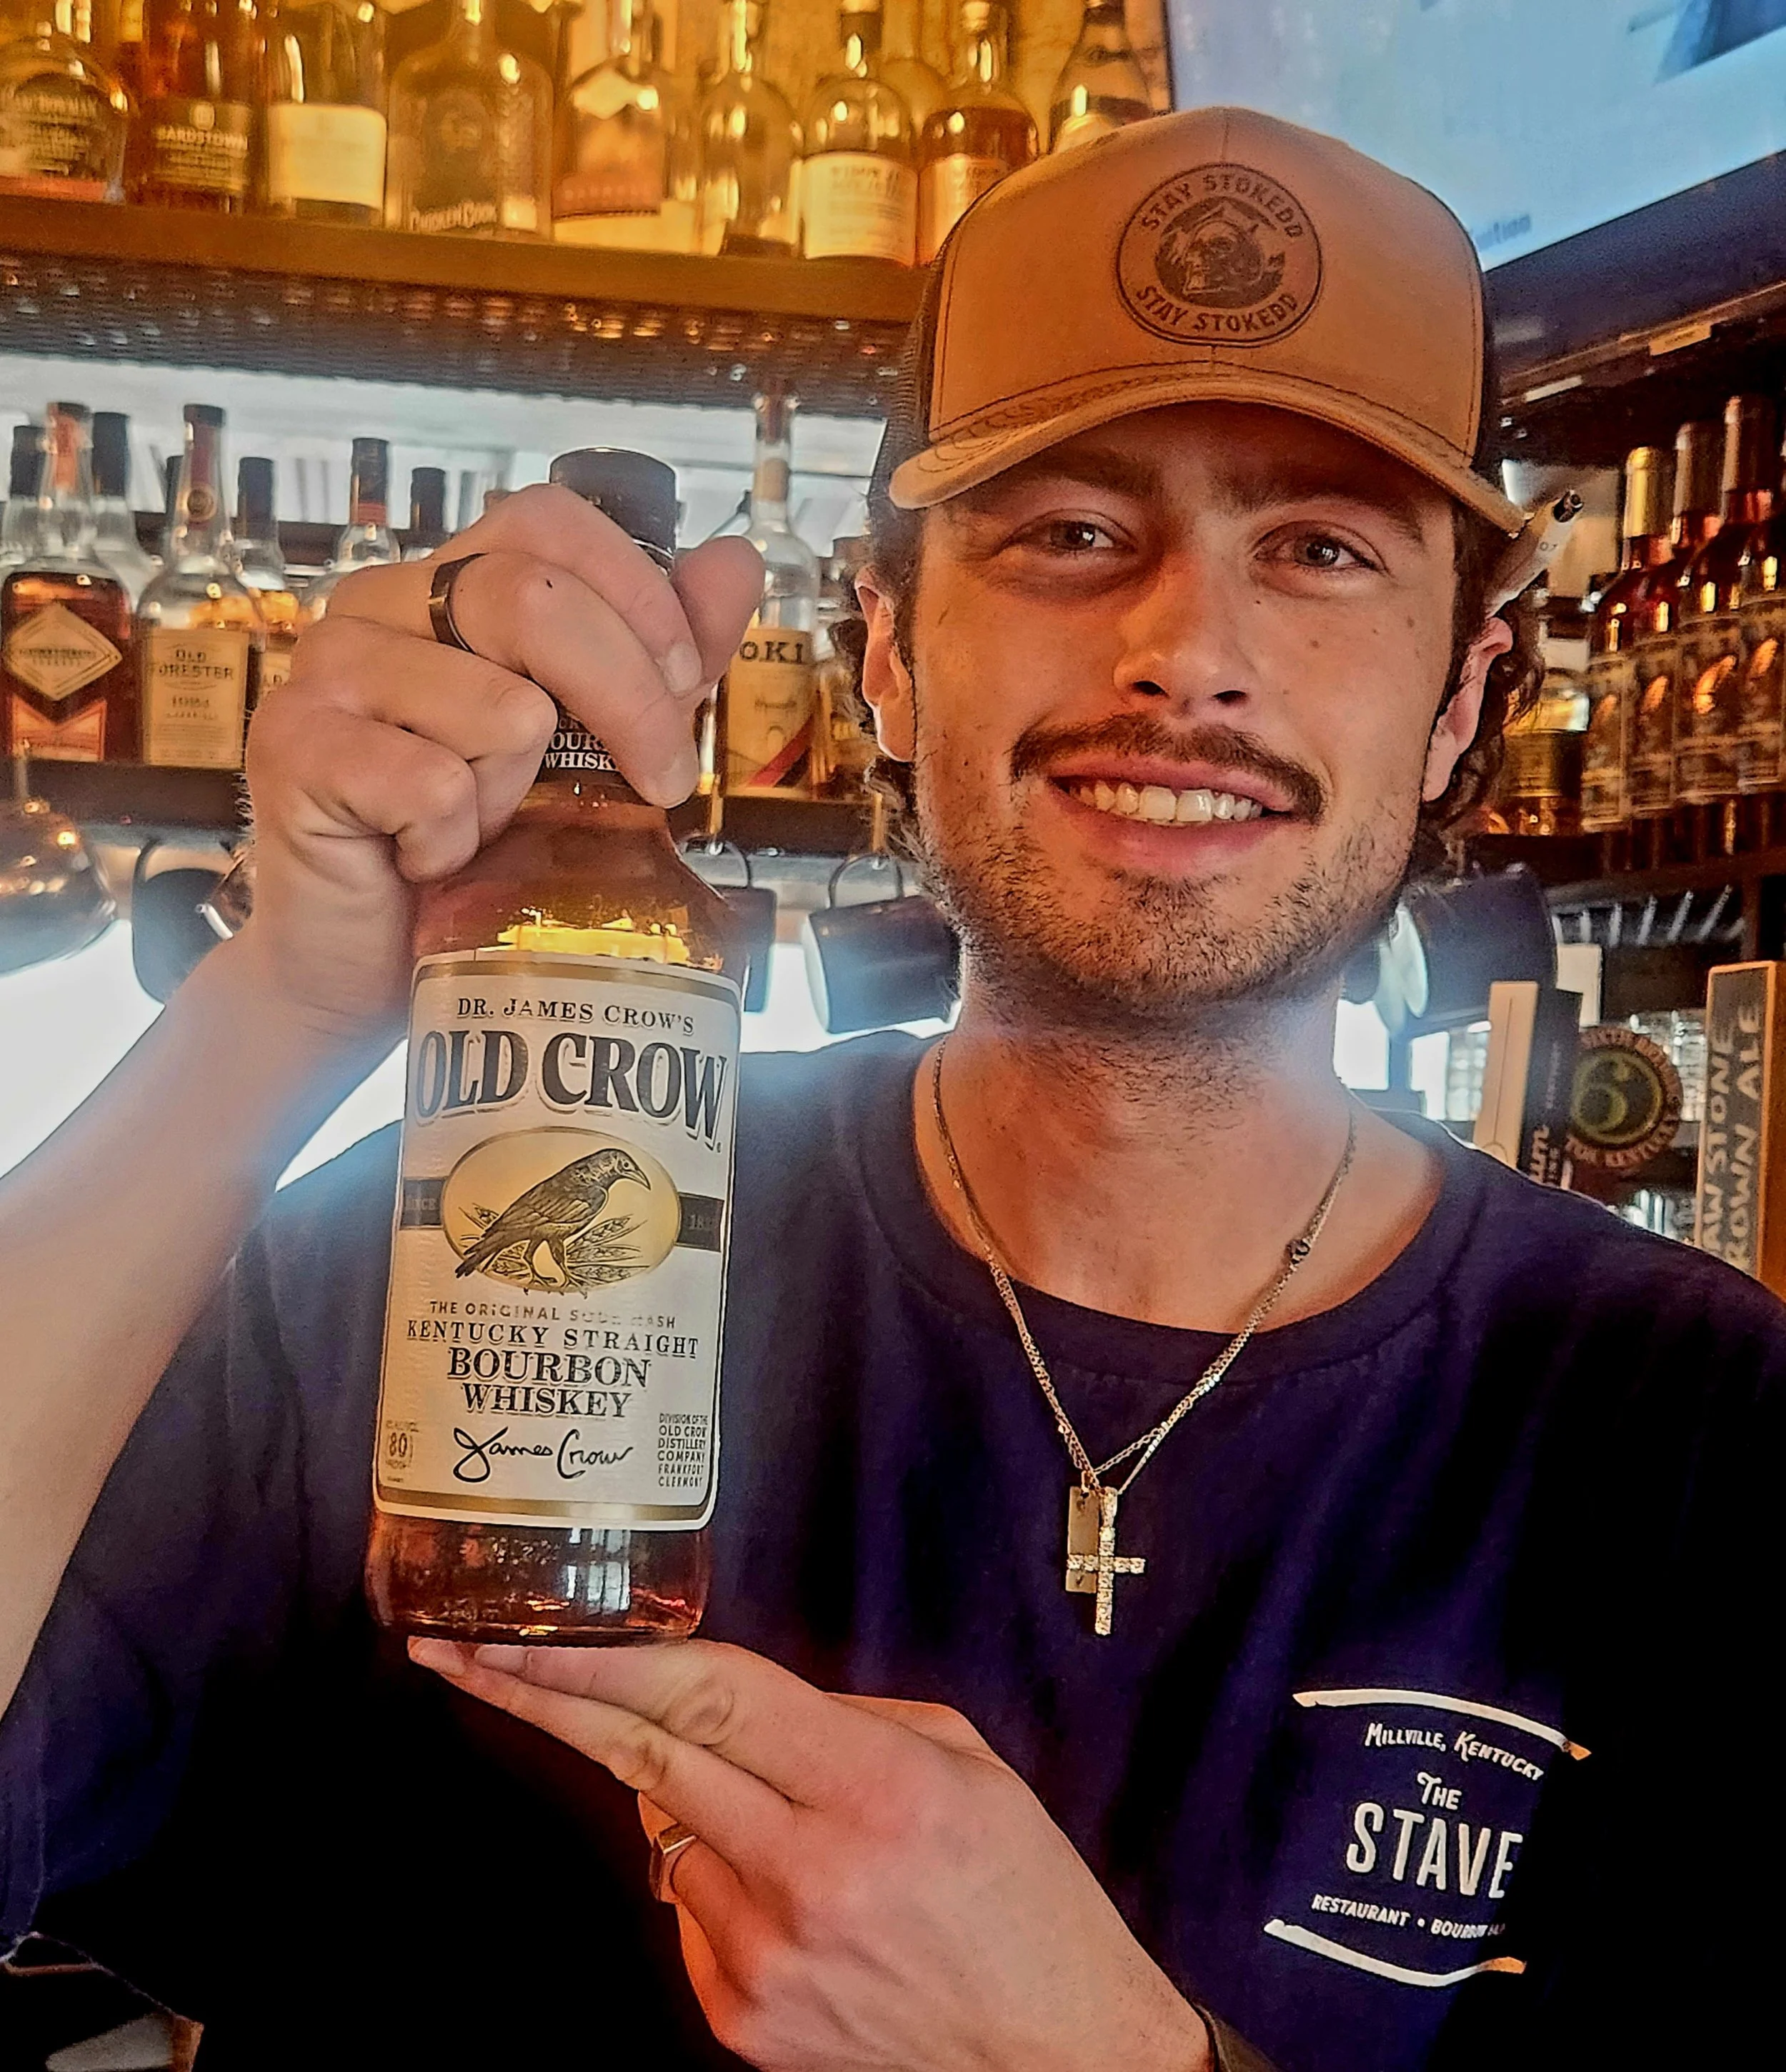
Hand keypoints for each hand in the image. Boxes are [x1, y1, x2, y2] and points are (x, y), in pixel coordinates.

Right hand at [237, 486, 762, 1044]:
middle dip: (631, 701)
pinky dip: (451, 842)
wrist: (365, 961)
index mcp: (443, 583)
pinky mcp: (294, 749)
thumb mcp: (591, 747)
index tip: (686, 679)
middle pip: (533, 601)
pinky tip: (421, 859)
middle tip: (659, 781)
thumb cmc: (477, 850)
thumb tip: (736, 561)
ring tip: (482, 826)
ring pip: (498, 707)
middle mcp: (374, 605)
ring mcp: (325, 671)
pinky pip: (432, 785)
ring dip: (518, 794)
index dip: (635, 591)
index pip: (545, 519)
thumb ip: (659, 655)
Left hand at [410, 1638, 1211, 2071]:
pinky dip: (716, 1875)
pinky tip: (796, 1891)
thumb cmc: (1022, 1899)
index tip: (514, 1629)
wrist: (1061, 2056)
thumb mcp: (958, 1762)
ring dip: (684, 1795)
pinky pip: (690, 1910)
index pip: (701, 1695)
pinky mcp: (744, 2020)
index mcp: (872, 1789)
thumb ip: (836, 1717)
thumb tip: (723, 1702)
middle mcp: (806, 1873)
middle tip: (458, 1650)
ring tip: (784, 1815)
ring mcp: (765, 1958)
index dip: (595, 1655)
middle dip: (536, 1696)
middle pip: (641, 1756)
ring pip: (665, 1830)